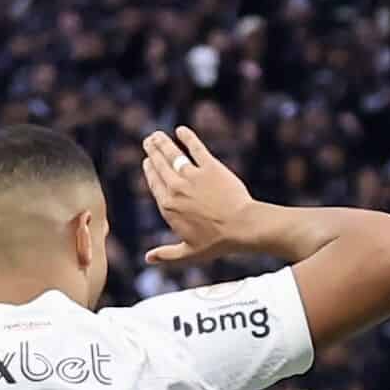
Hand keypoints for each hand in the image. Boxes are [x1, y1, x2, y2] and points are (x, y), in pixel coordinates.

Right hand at [134, 124, 284, 268]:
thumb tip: (147, 259)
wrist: (241, 227)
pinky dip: (188, 138)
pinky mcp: (210, 167)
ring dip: (162, 143)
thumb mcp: (188, 253)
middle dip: (152, 151)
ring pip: (172, 154)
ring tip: (157, 135)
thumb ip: (166, 254)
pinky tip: (181, 130)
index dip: (149, 170)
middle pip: (159, 165)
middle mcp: (176, 188)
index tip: (147, 161)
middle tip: (148, 140)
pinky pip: (196, 148)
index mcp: (168, 207)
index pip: (153, 183)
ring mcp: (193, 176)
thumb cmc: (216, 242)